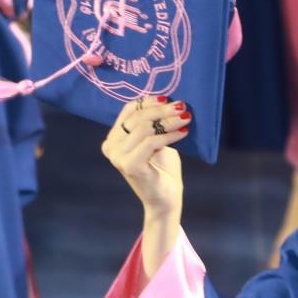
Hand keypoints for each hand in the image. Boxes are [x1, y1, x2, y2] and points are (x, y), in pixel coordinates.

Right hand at [103, 97, 190, 276]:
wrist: (165, 199)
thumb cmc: (163, 169)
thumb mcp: (157, 141)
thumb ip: (154, 124)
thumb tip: (168, 101)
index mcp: (114, 138)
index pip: (128, 110)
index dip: (148, 101)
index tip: (169, 98)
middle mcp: (110, 146)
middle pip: (137, 117)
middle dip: (162, 110)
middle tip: (183, 107)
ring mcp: (117, 156)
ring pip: (144, 128)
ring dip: (168, 121)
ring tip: (186, 118)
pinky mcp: (129, 165)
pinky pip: (151, 142)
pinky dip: (169, 135)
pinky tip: (184, 132)